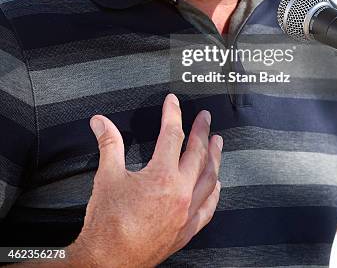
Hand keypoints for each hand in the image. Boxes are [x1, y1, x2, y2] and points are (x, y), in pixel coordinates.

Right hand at [69, 94, 222, 267]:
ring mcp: (186, 212)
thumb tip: (101, 122)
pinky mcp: (187, 230)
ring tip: (217, 143)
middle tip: (205, 118)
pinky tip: (217, 184)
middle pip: (198, 153)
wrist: (108, 262)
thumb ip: (109, 144)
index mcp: (162, 176)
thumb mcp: (107, 176)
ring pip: (209, 178)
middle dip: (202, 131)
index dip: (173, 114)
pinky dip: (214, 192)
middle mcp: (180, 192)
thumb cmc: (107, 223)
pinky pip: (208, 207)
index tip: (173, 102)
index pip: (172, 135)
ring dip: (214, 157)